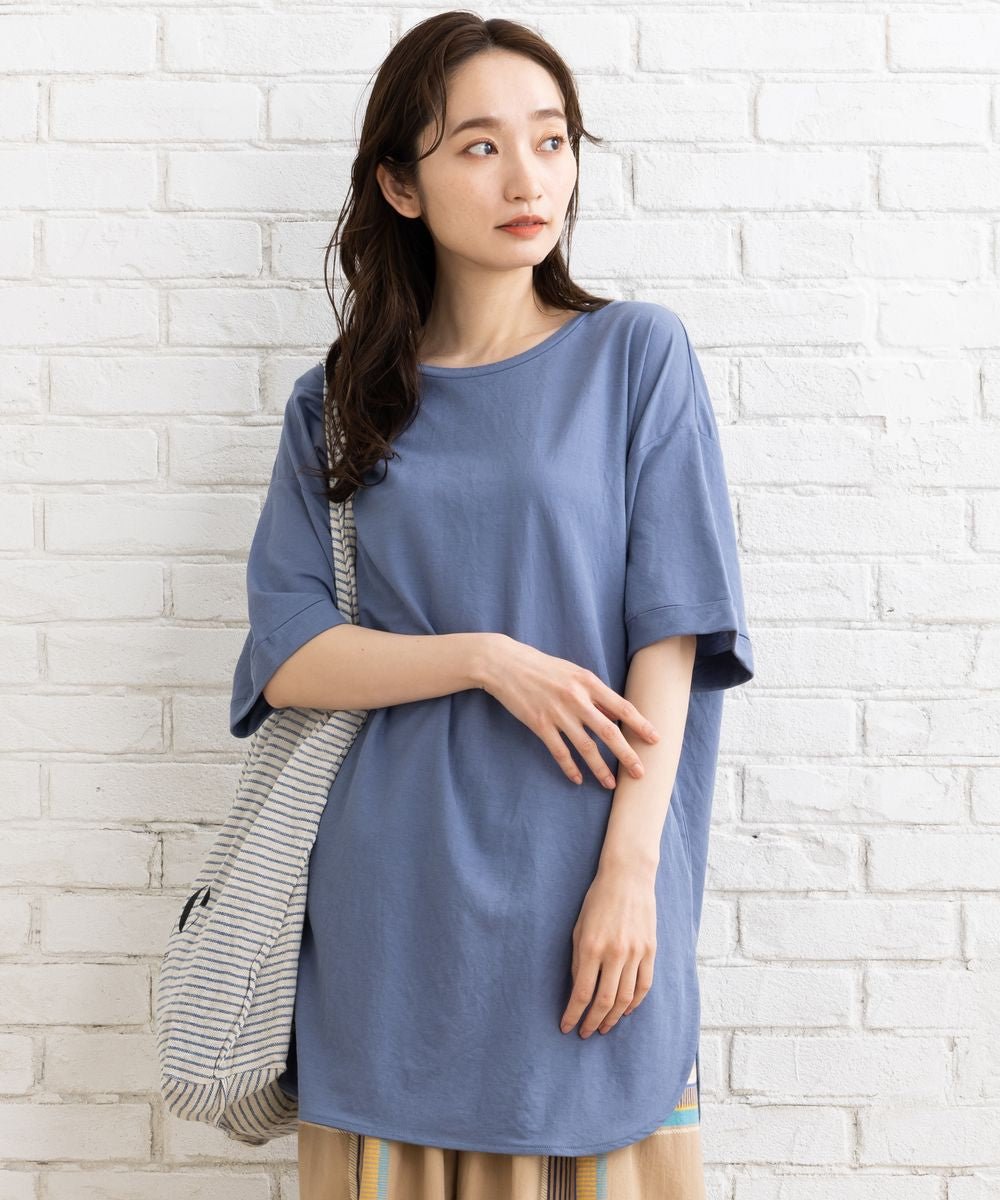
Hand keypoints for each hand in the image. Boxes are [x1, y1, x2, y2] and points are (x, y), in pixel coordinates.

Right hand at [479, 635, 659, 788]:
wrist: (506, 664)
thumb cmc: (543, 668)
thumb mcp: (574, 673)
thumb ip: (595, 694)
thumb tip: (618, 715)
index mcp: (588, 682)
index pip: (622, 707)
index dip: (640, 725)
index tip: (655, 739)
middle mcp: (576, 698)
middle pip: (608, 731)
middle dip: (627, 754)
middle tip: (640, 772)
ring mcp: (557, 713)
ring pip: (585, 747)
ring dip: (600, 768)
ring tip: (611, 784)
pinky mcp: (539, 724)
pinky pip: (559, 751)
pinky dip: (570, 767)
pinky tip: (578, 779)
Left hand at [559, 863, 655, 1036]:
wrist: (627, 878)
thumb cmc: (597, 901)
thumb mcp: (578, 929)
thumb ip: (578, 960)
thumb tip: (578, 990)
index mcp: (591, 948)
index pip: (581, 993)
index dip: (572, 1014)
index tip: (566, 1027)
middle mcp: (614, 954)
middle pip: (604, 1001)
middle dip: (592, 1022)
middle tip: (585, 1033)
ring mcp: (635, 953)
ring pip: (625, 998)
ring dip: (613, 1018)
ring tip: (603, 1028)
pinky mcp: (650, 951)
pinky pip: (644, 985)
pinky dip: (635, 1003)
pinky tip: (625, 1011)